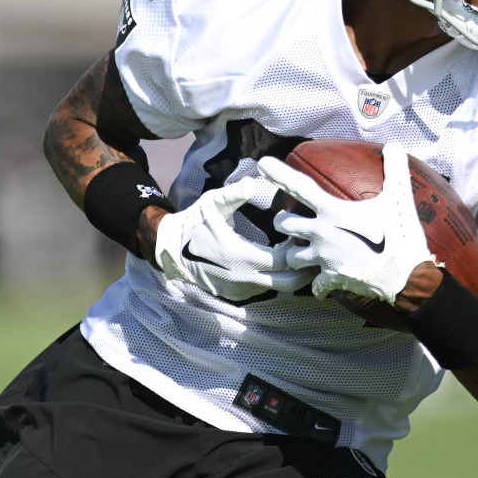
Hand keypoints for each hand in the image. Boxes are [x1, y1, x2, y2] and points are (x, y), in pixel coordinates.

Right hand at [154, 178, 313, 300]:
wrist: (170, 250)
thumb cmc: (194, 224)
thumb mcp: (212, 204)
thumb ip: (234, 194)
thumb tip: (252, 182)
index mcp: (240, 257)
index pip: (282, 261)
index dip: (296, 249)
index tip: (300, 234)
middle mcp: (242, 279)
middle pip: (288, 283)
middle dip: (302, 270)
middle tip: (307, 250)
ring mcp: (239, 290)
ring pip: (276, 288)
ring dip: (287, 274)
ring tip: (291, 253)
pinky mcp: (235, 295)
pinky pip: (262, 290)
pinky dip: (272, 278)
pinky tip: (273, 262)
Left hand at [257, 143, 432, 303]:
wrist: (406, 276)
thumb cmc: (400, 235)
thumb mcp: (399, 198)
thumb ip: (394, 170)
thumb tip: (395, 146)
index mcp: (332, 211)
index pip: (299, 187)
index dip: (279, 173)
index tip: (262, 163)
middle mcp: (321, 234)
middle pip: (283, 224)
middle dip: (282, 220)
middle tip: (290, 220)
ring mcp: (324, 258)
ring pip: (290, 255)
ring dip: (293, 252)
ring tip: (301, 249)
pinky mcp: (331, 278)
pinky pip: (314, 284)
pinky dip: (317, 284)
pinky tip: (322, 283)